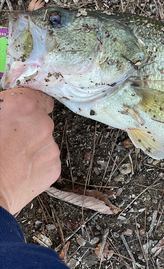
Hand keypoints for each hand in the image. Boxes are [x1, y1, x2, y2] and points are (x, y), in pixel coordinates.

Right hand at [0, 88, 60, 213]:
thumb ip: (0, 107)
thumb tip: (4, 111)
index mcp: (23, 105)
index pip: (38, 96)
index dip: (27, 105)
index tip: (19, 113)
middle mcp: (43, 124)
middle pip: (40, 120)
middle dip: (27, 128)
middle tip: (6, 140)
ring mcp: (50, 148)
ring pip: (43, 142)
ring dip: (31, 147)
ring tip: (9, 159)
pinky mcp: (54, 169)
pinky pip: (46, 162)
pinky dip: (36, 165)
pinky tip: (17, 171)